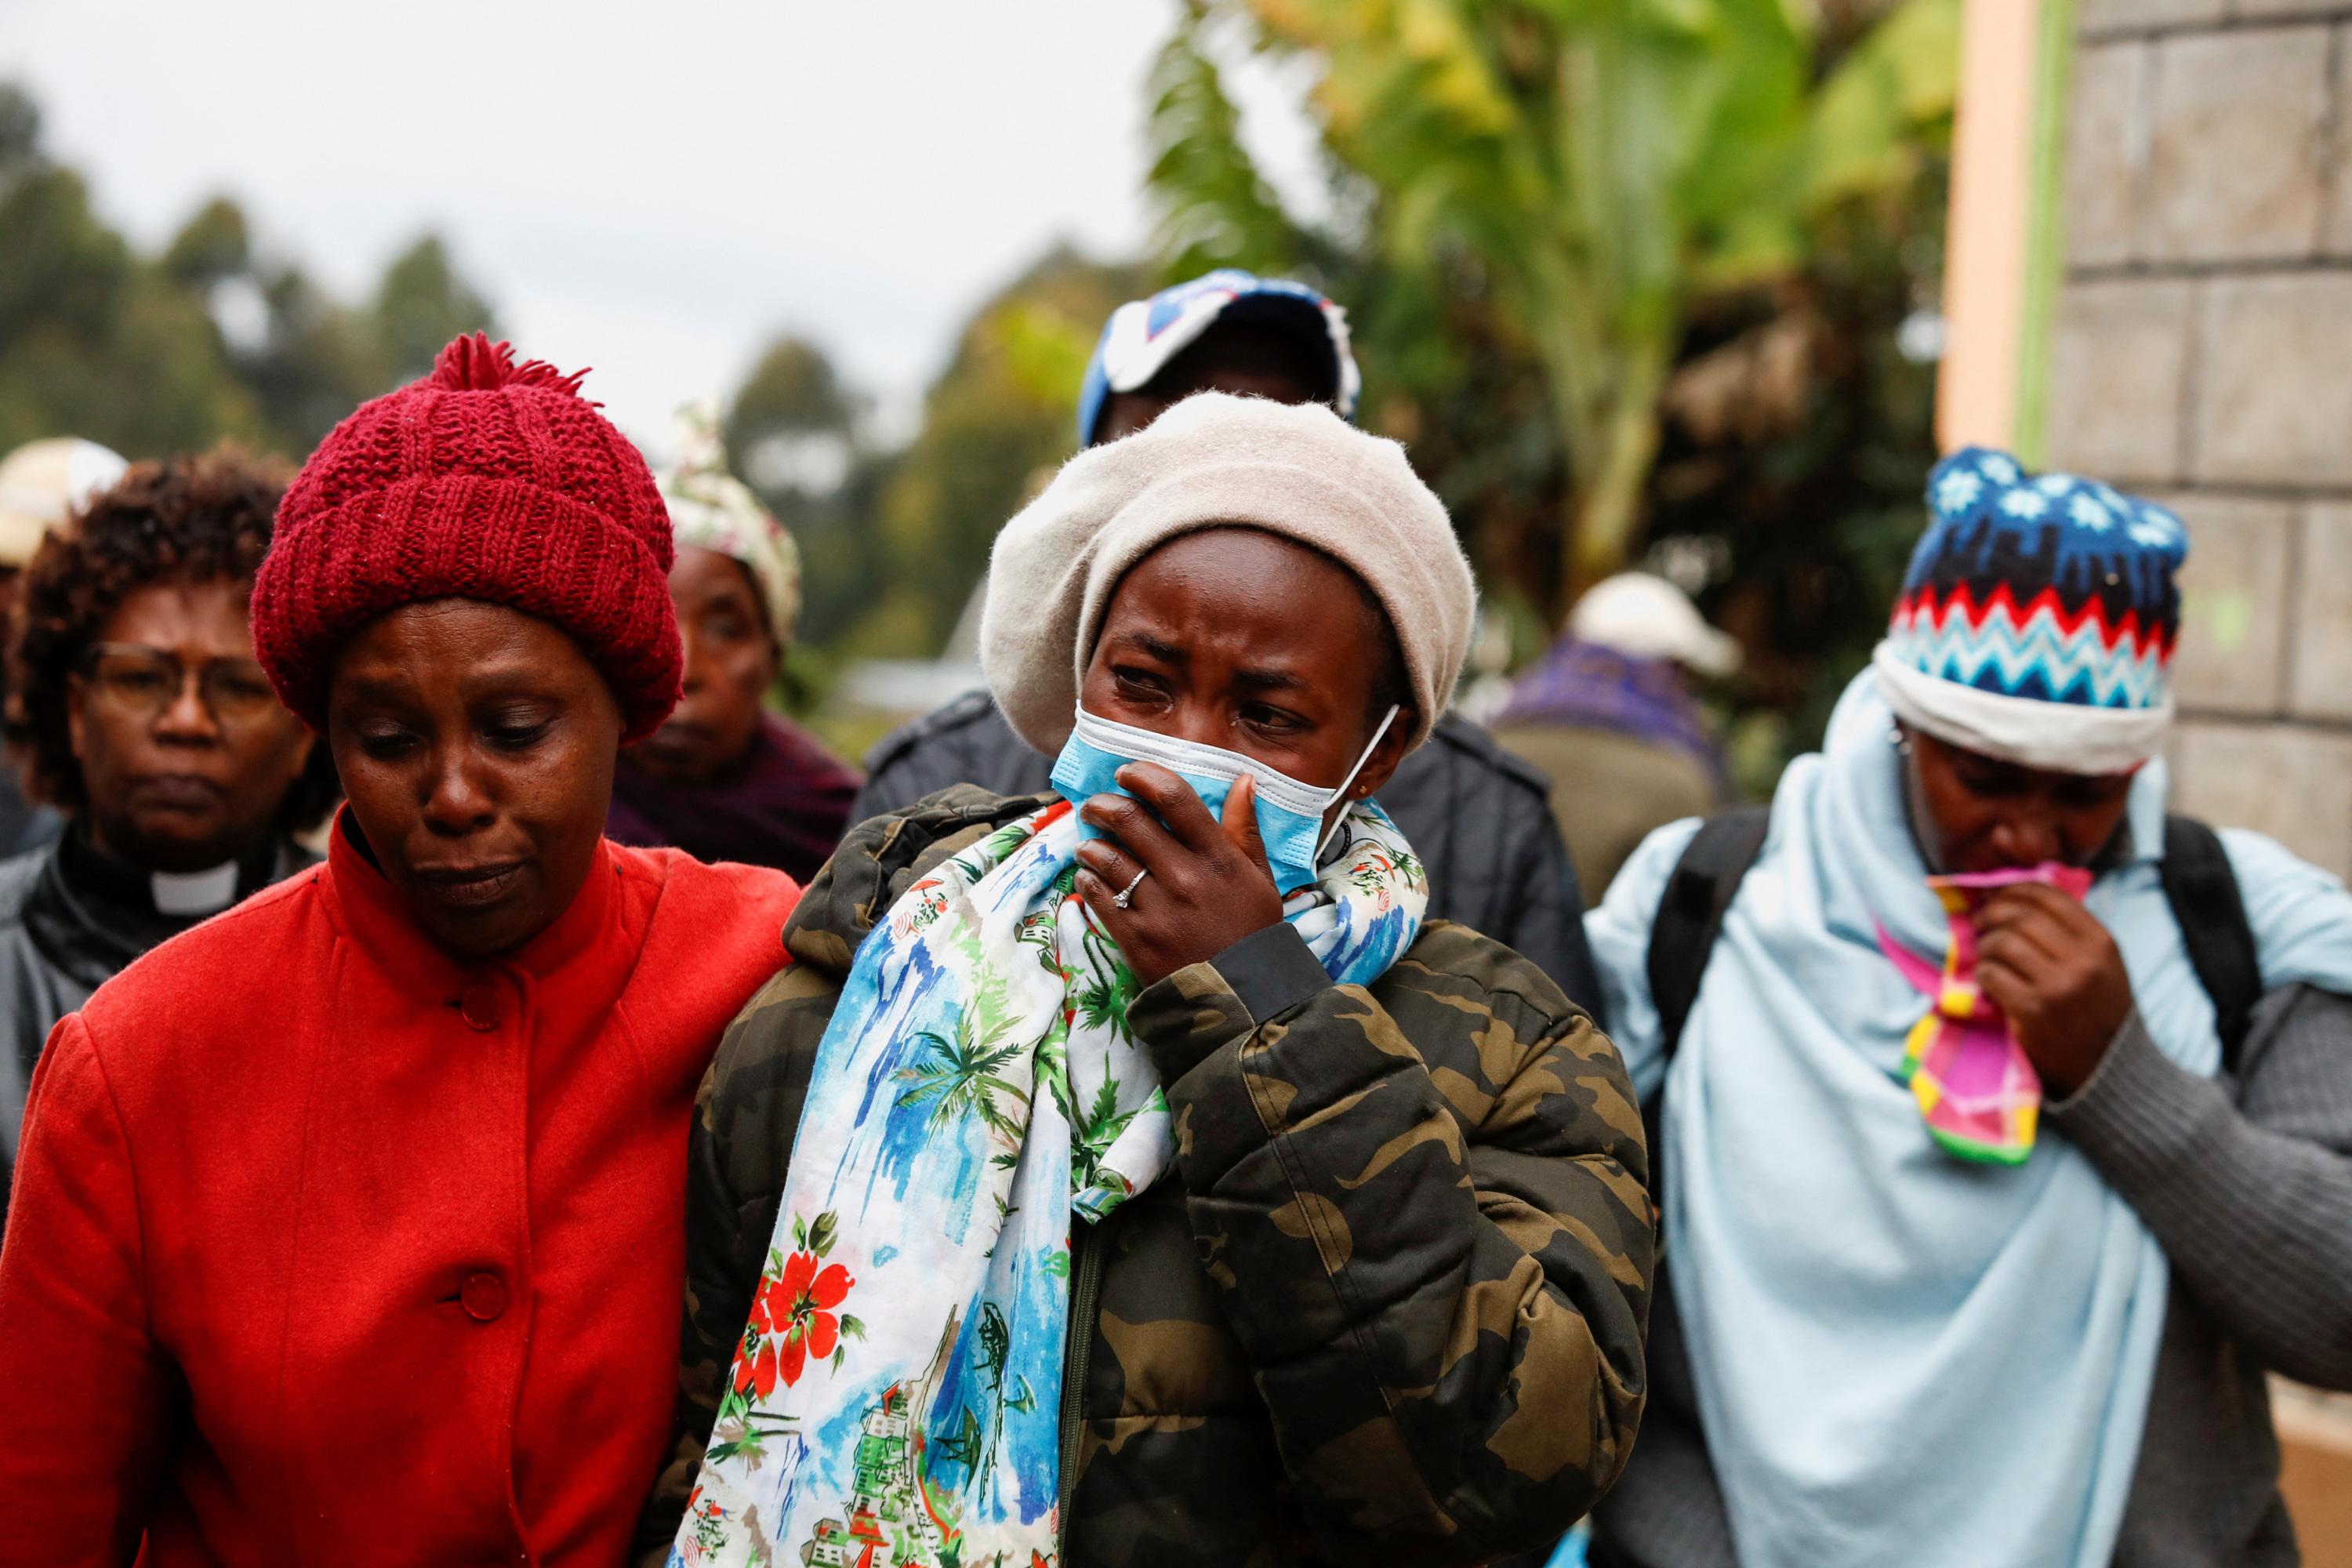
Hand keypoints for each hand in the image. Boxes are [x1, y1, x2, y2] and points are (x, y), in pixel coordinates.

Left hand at [1073, 763, 1285, 988]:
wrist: (1242, 998)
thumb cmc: (1252, 933)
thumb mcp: (1260, 879)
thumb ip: (1246, 829)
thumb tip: (1243, 778)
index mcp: (1219, 858)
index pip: (1174, 797)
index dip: (1143, 775)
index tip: (1127, 773)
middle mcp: (1185, 877)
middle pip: (1129, 819)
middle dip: (1103, 804)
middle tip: (1097, 806)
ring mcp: (1157, 908)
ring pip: (1106, 856)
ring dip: (1091, 843)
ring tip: (1091, 843)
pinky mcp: (1135, 938)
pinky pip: (1096, 895)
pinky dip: (1087, 878)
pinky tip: (1090, 875)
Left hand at [1973, 883, 2135, 1096]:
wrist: (2109, 1068)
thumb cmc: (2099, 1011)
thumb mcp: (2102, 964)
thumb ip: (2070, 931)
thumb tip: (2017, 895)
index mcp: (2100, 942)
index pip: (2048, 896)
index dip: (2013, 890)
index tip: (1996, 896)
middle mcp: (2083, 961)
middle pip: (2019, 917)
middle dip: (1991, 915)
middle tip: (1980, 924)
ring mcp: (2058, 987)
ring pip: (2001, 943)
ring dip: (1984, 947)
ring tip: (1986, 956)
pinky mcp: (2033, 1012)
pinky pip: (1991, 975)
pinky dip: (1982, 974)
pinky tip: (1989, 982)